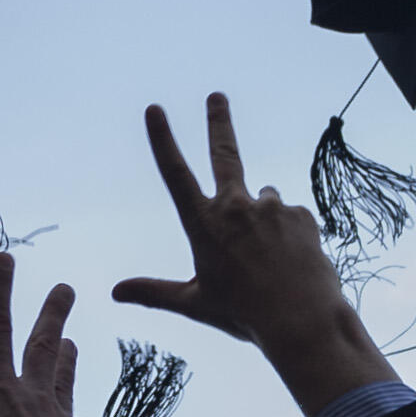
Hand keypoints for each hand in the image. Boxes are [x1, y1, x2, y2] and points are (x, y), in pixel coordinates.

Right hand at [113, 95, 397, 416]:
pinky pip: (290, 218)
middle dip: (218, 121)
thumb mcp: (195, 304)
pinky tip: (291, 261)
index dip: (164, 140)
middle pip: (224, 153)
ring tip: (268, 258)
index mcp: (204, 225)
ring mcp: (270, 207)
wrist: (301, 320)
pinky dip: (288, 233)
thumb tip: (114, 293)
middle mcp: (236, 207)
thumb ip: (155, 292)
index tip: (155, 109)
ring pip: (263, 200)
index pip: (176, 174)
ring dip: (261, 217)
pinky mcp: (300, 214)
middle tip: (216, 96)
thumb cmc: (244, 315)